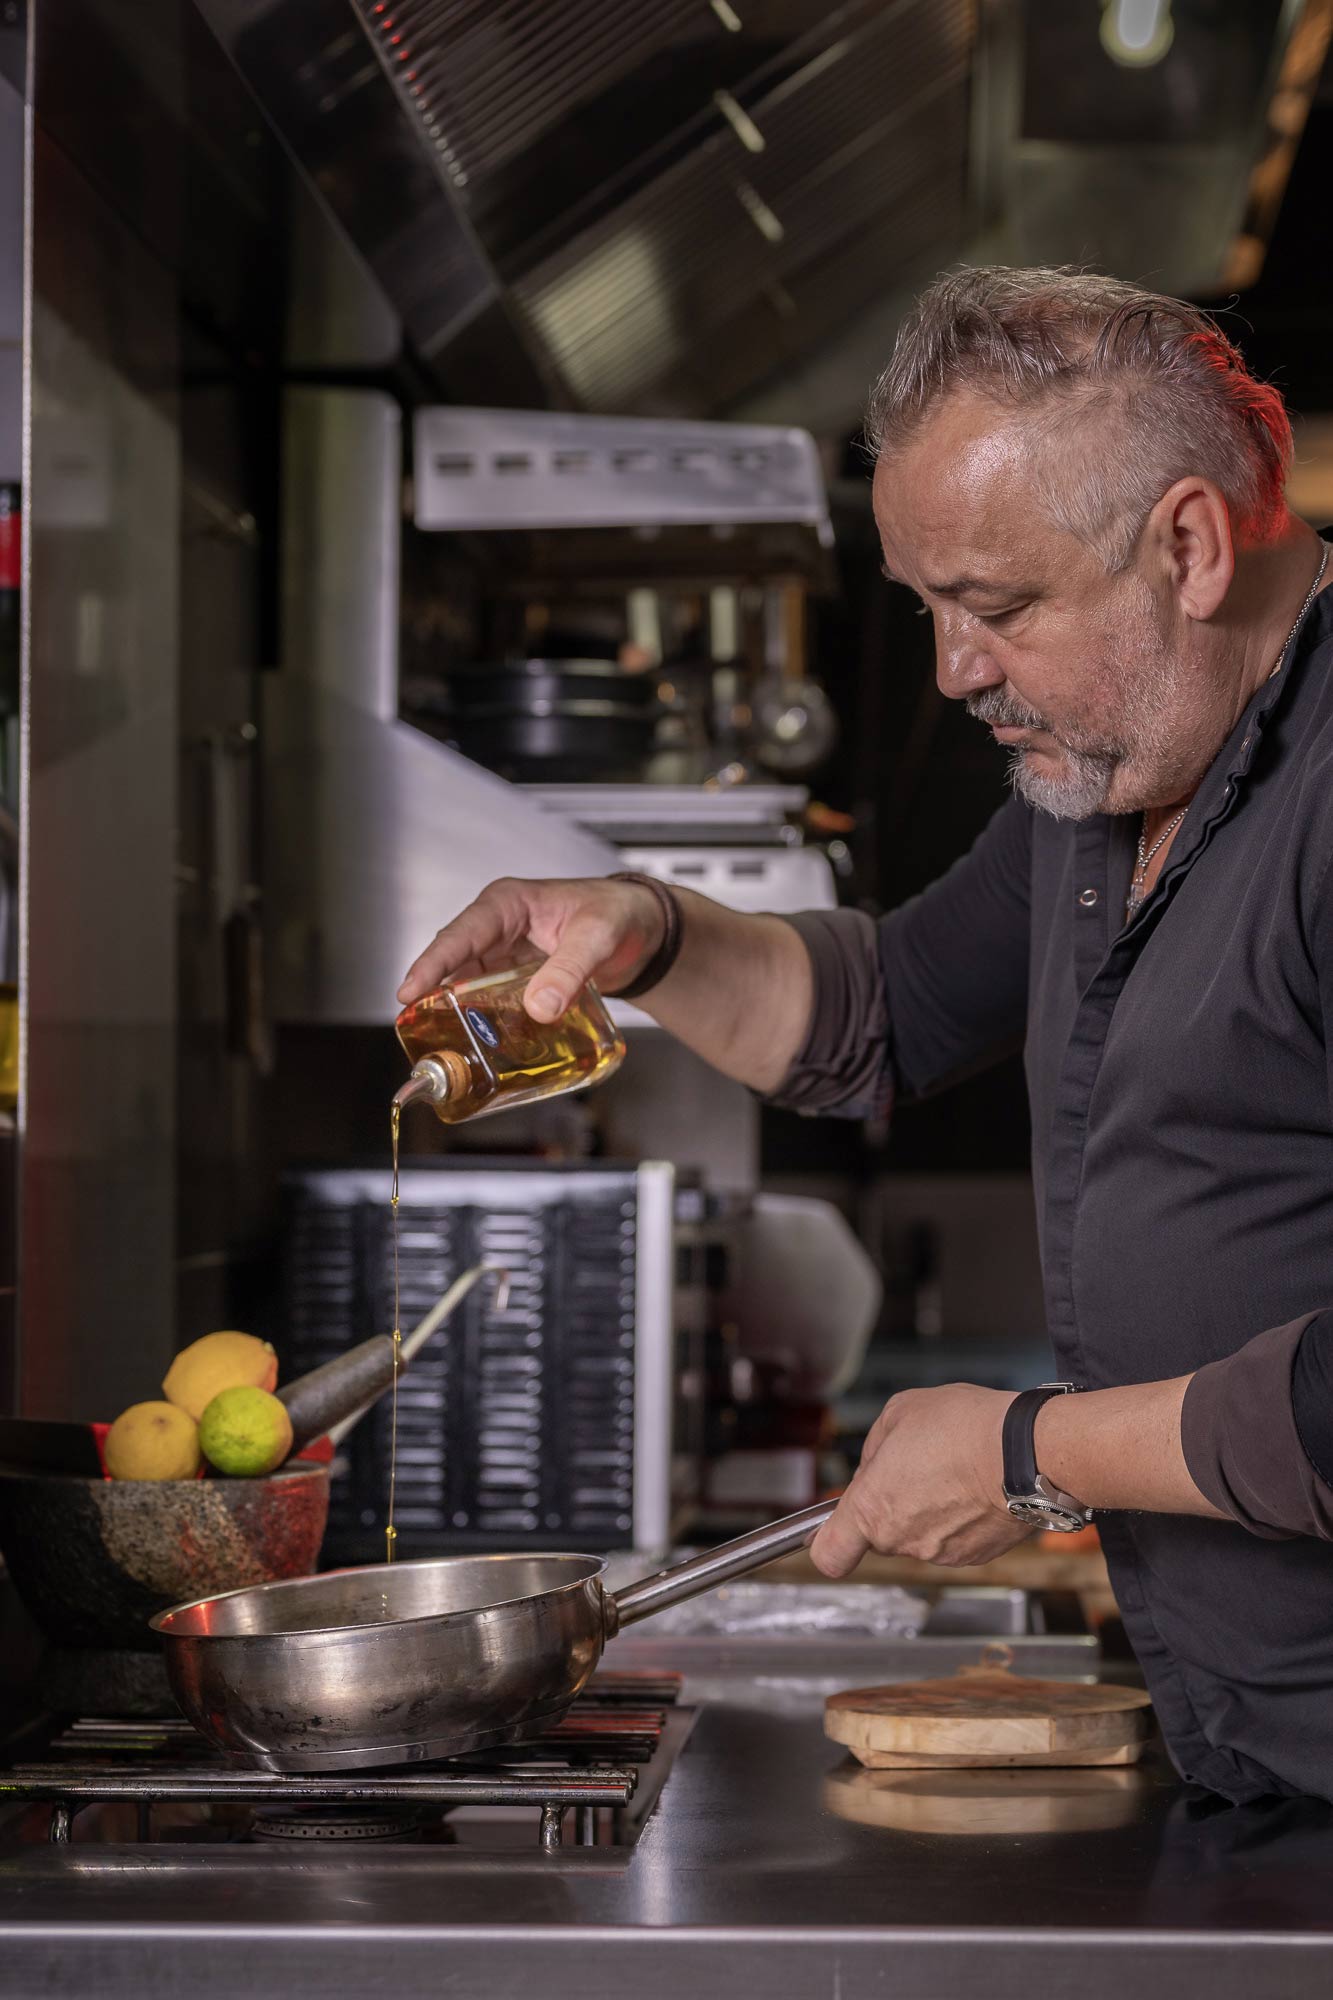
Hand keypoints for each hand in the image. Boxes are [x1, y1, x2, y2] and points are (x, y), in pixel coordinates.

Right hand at [397, 876, 665, 1022]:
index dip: (432, 964)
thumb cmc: (620, 914)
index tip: (408, 992)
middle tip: (421, 1032)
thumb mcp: (598, 936)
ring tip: (446, 1045)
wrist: (643, 931)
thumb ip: (570, 970)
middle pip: (455, 964)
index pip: (460, 934)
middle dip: (434, 997)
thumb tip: (540, 1006)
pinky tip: (482, 1044)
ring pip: (469, 987)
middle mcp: (499, 929)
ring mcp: (505, 956)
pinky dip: (485, 1021)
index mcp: (508, 904)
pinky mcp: (517, 980)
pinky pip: (492, 1001)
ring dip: (459, 1014)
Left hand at [810, 1384, 1031, 1574]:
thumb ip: (875, 1447)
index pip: (830, 1555)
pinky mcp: (976, 1556)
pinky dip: (961, 1517)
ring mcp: (940, 1552)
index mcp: (872, 1508)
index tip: (834, 1526)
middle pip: (882, 1532)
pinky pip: (955, 1537)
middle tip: (918, 1465)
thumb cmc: (964, 1428)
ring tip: (953, 1469)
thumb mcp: (899, 1413)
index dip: (828, 1542)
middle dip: (893, 1502)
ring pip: (920, 1533)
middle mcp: (902, 1539)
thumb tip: (876, 1465)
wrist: (1027, 1452)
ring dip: (930, 1507)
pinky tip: (974, 1485)